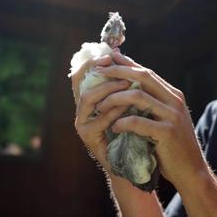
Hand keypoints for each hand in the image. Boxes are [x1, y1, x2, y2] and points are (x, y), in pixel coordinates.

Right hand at [70, 54, 129, 169]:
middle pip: (81, 83)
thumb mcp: (131, 103)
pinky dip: (113, 113)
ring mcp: (83, 123)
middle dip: (102, 73)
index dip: (93, 62)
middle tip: (121, 68)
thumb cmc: (134, 130)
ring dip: (108, 90)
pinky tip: (128, 109)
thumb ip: (125, 85)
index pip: (82, 74)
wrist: (135, 160)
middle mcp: (83, 109)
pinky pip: (98, 121)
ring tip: (128, 85)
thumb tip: (124, 57)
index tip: (111, 55)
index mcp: (92, 99)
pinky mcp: (87, 138)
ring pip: (87, 99)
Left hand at [94, 52, 208, 187]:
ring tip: (101, 105)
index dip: (127, 64)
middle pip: (143, 77)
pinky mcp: (167, 133)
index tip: (109, 59)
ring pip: (138, 96)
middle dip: (118, 72)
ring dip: (115, 98)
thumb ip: (154, 104)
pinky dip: (123, 122)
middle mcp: (175, 101)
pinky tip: (115, 127)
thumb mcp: (166, 119)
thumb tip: (130, 90)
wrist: (191, 170)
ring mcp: (172, 116)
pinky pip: (138, 122)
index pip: (147, 73)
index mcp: (174, 96)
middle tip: (98, 72)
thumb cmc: (173, 145)